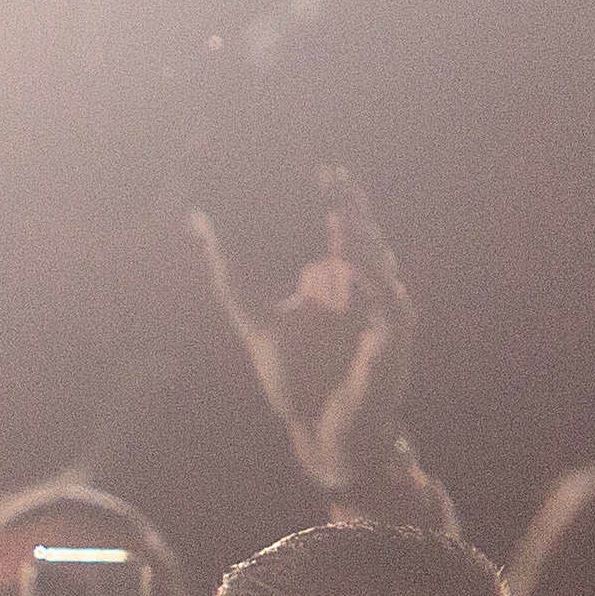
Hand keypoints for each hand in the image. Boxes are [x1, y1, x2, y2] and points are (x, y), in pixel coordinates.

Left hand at [188, 166, 429, 515]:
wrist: (319, 428)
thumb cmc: (298, 376)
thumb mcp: (255, 317)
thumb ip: (231, 272)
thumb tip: (201, 224)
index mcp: (338, 276)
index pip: (341, 223)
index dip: (336, 194)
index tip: (319, 167)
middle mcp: (364, 286)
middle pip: (363, 234)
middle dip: (351, 205)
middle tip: (334, 179)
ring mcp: (382, 309)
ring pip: (379, 262)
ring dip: (360, 238)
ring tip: (340, 214)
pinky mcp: (393, 338)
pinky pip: (388, 301)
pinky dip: (370, 281)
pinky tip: (347, 264)